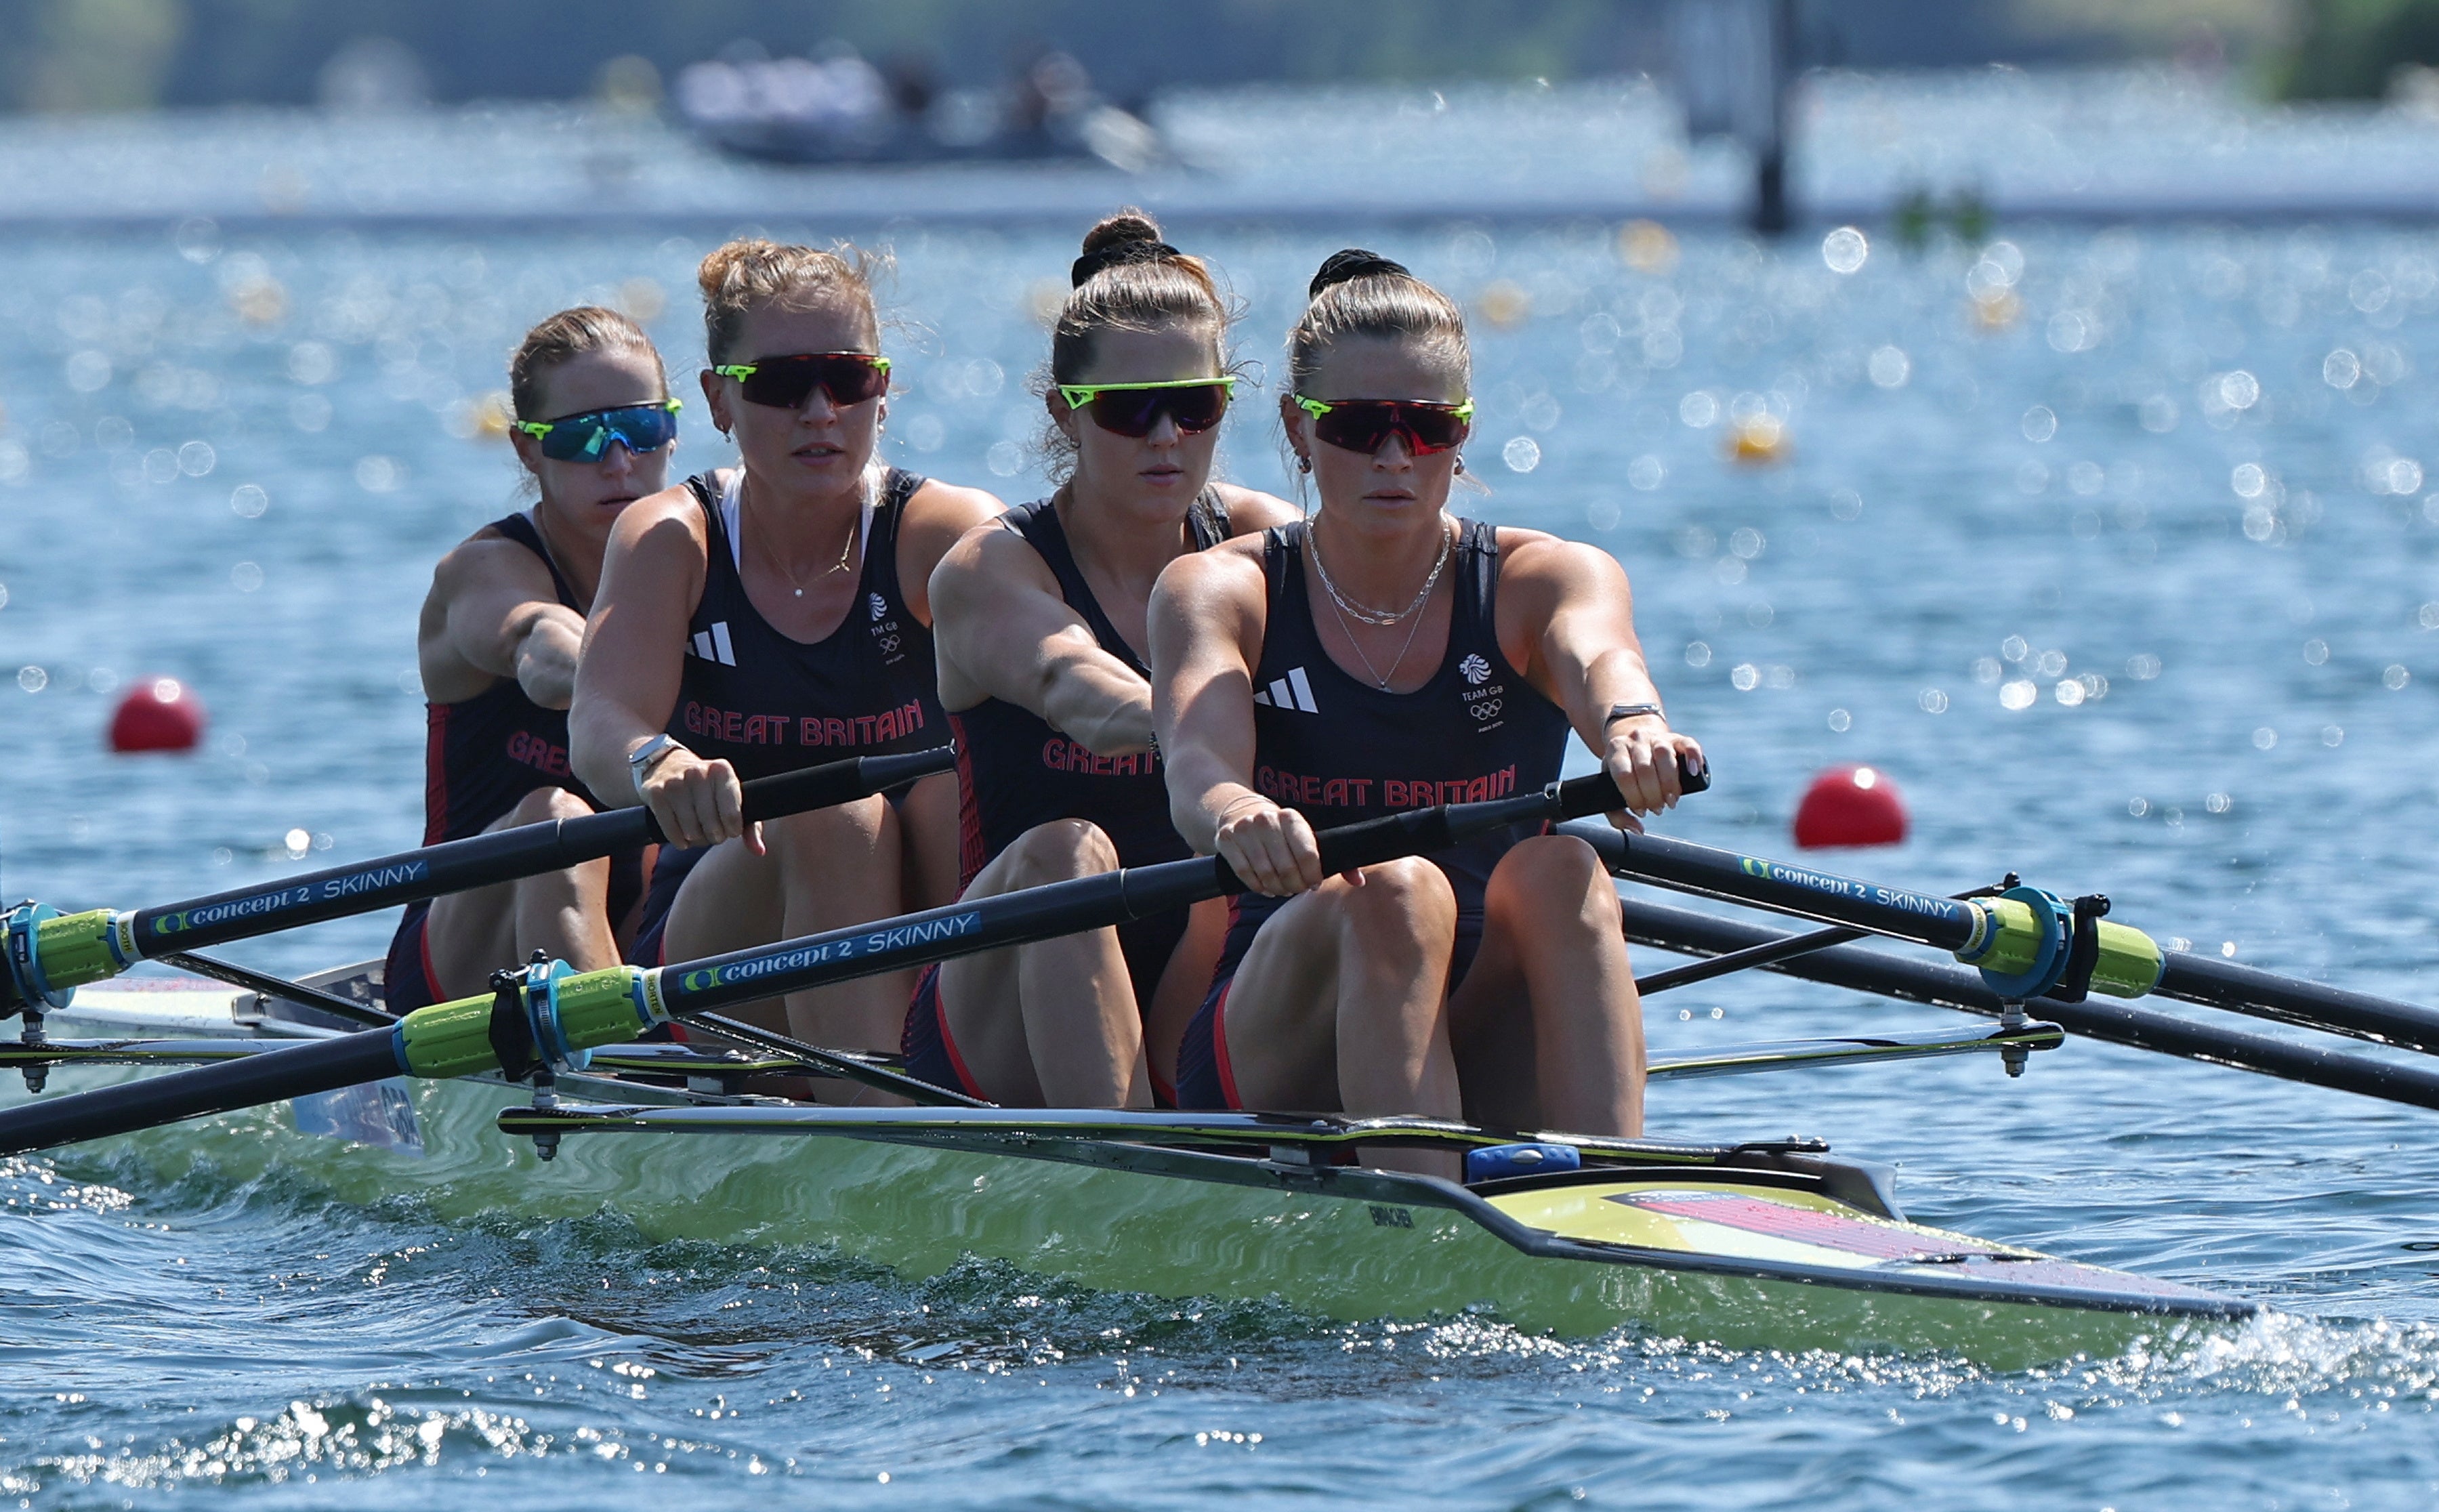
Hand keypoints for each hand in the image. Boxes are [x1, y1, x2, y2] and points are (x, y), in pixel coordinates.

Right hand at [642, 749, 760, 852]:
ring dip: (696, 840)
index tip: (731, 830)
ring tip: (698, 831)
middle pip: (712, 826)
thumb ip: (751, 825)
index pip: (732, 815)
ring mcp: (675, 783)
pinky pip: (671, 832)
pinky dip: (679, 841)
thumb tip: (759, 851)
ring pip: (691, 831)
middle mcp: (698, 773)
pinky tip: (683, 836)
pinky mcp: (656, 794)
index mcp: (722, 771)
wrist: (666, 763)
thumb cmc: (707, 788)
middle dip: (715, 837)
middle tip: (713, 833)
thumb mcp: (731, 797)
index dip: (733, 830)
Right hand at [1212, 794, 1323, 897]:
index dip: (1312, 875)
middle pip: (1286, 868)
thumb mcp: (1294, 831)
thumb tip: (1315, 882)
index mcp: (1289, 817)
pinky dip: (1257, 887)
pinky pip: (1244, 873)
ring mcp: (1244, 829)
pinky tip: (1265, 888)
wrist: (1241, 812)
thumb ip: (1307, 851)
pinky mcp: (1226, 839)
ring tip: (1282, 890)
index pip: (1306, 854)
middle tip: (1296, 889)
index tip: (1314, 884)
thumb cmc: (1276, 830)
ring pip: (1265, 874)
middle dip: (1294, 885)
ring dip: (1277, 888)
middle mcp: (1266, 820)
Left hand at [1603, 719, 1703, 825]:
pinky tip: (1693, 772)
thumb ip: (1617, 815)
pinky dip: (1693, 757)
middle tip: (1658, 808)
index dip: (1634, 797)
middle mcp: (1636, 740)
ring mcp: (1657, 737)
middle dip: (1653, 794)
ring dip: (1670, 783)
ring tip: (1671, 801)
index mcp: (1616, 750)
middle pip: (1645, 767)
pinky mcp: (1677, 738)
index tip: (1641, 811)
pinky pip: (1688, 744)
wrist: (1635, 740)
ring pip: (1664, 754)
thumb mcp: (1610, 789)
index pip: (1624, 775)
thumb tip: (1638, 829)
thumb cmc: (1623, 772)